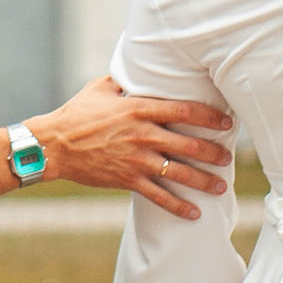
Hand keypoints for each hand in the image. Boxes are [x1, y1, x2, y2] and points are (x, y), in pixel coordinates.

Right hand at [24, 76, 232, 216]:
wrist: (54, 145)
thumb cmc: (76, 113)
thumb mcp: (100, 88)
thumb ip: (124, 81)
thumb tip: (138, 70)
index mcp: (139, 109)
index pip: (184, 111)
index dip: (209, 117)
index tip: (226, 122)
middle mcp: (142, 135)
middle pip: (188, 145)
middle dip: (213, 152)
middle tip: (228, 158)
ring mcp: (136, 160)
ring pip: (178, 173)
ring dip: (203, 181)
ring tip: (220, 186)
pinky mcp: (127, 179)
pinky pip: (158, 196)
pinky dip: (178, 206)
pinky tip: (194, 213)